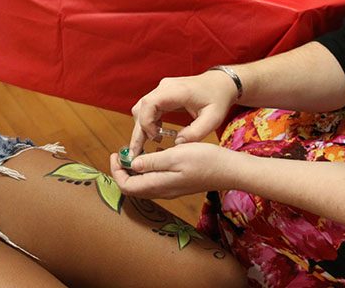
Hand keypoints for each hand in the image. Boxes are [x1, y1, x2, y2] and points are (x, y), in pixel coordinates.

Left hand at [110, 142, 232, 199]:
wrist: (229, 170)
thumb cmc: (205, 159)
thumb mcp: (175, 155)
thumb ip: (152, 162)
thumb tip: (132, 165)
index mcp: (159, 184)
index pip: (127, 187)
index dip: (116, 172)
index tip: (115, 154)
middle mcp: (163, 191)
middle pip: (133, 188)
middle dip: (122, 171)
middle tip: (122, 153)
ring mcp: (170, 189)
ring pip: (143, 185)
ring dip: (133, 171)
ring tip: (133, 153)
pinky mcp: (177, 185)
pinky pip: (154, 181)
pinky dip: (145, 170)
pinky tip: (151, 156)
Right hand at [129, 71, 236, 156]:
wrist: (221, 83)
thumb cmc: (218, 99)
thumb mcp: (213, 119)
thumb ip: (196, 132)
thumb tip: (177, 143)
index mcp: (175, 91)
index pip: (149, 104)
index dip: (146, 122)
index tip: (155, 138)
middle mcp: (164, 87)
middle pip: (140, 108)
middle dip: (138, 131)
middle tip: (137, 152)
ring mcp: (162, 89)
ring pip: (141, 108)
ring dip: (142, 127)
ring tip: (147, 145)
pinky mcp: (162, 94)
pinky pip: (148, 108)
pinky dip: (148, 122)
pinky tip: (156, 134)